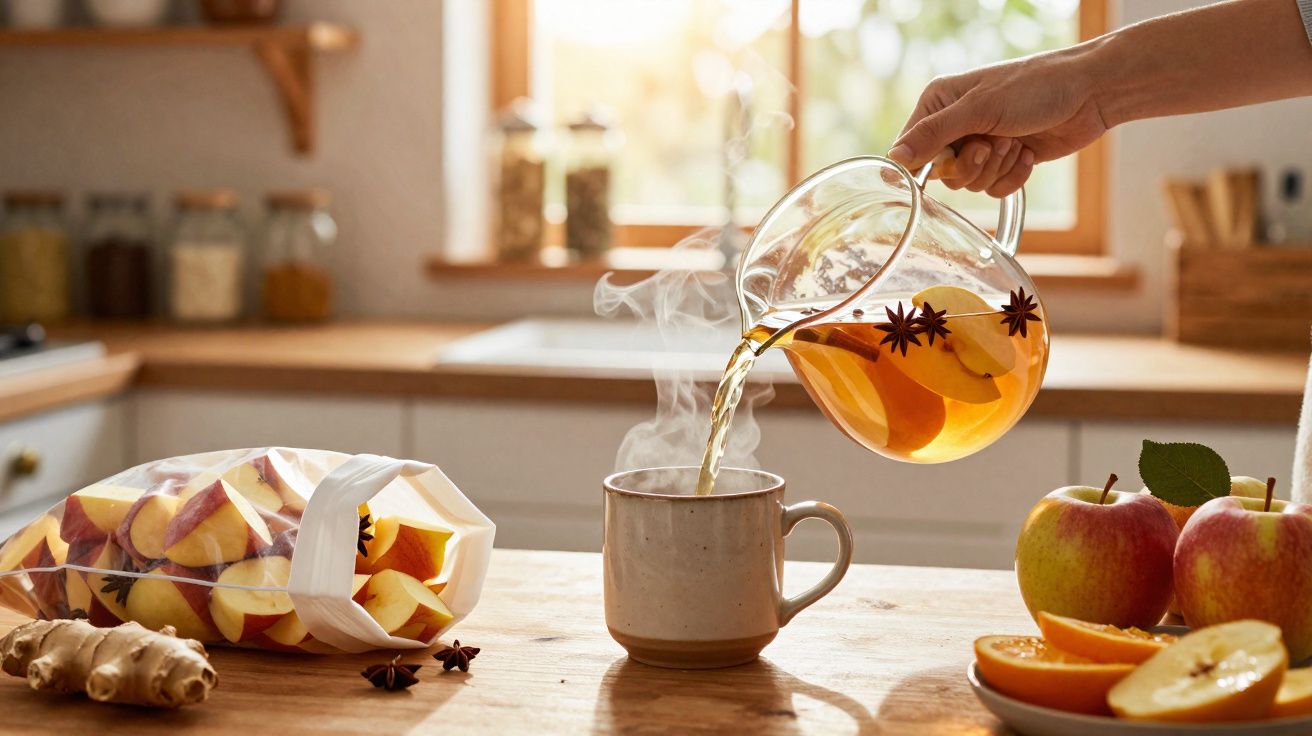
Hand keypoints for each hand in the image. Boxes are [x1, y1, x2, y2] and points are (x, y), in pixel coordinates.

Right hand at [888, 46, 1108, 196]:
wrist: (1090, 93)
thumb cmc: (1035, 88)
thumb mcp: (978, 109)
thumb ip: (933, 133)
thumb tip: (894, 157)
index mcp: (939, 102)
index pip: (910, 147)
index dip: (926, 162)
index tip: (949, 159)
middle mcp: (956, 124)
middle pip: (941, 173)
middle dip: (971, 165)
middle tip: (992, 144)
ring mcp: (981, 144)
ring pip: (969, 184)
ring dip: (996, 168)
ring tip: (1016, 142)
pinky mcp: (1004, 161)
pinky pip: (993, 189)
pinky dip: (1013, 176)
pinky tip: (1028, 153)